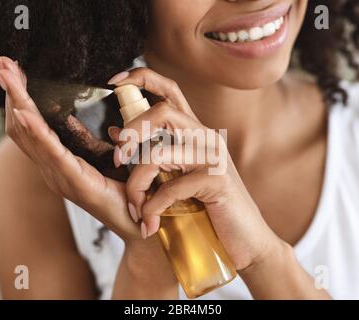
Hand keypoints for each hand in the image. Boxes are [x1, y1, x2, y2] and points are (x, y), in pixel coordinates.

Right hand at [0, 54, 176, 297]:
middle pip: (22, 125)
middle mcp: (51, 169)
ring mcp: (59, 176)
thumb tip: (71, 118)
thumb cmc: (123, 190)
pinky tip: (25, 111)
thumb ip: (84, 140)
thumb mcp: (102, 157)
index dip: (18, 97)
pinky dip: (37, 131)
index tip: (11, 69)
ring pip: (30, 134)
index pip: (30, 125)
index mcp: (57, 162)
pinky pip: (51, 152)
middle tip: (1, 62)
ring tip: (6, 74)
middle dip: (12, 92)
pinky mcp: (74, 182)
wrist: (140, 223)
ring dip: (18, 102)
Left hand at [107, 68, 284, 270]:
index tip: (113, 83)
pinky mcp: (218, 180)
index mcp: (194, 132)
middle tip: (118, 159)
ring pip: (159, 152)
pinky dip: (154, 206)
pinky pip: (172, 187)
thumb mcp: (176, 175)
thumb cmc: (207, 208)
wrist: (246, 239)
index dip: (140, 78)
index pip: (169, 89)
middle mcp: (205, 137)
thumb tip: (115, 132)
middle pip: (161, 111)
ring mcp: (213, 157)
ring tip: (135, 208)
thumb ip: (151, 153)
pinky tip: (151, 222)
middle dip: (131, 132)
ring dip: (137, 183)